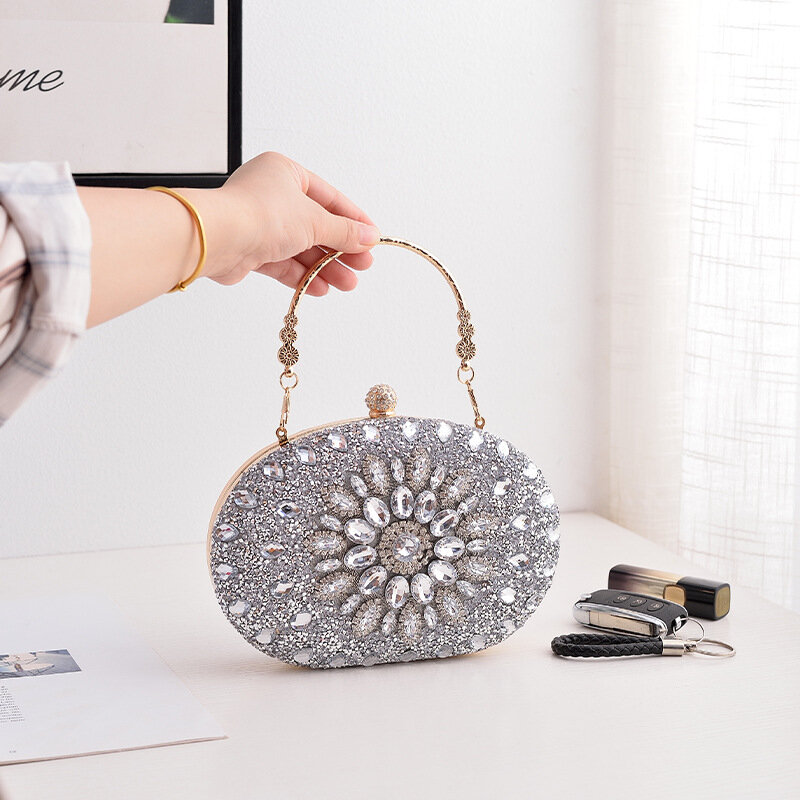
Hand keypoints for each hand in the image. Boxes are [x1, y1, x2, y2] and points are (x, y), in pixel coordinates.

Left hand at [195, 151, 380, 295]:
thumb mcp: (315, 221)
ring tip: (347, 284)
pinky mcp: (250, 250)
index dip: (353, 219)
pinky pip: (283, 262)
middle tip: (362, 266)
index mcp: (285, 173)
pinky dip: (302, 275)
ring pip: (300, 247)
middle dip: (339, 249)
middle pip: (315, 225)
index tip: (371, 238)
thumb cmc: (262, 215)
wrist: (219, 239)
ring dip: (324, 267)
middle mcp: (271, 195)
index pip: (328, 197)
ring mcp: (259, 223)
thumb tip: (370, 237)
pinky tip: (320, 288)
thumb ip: (344, 231)